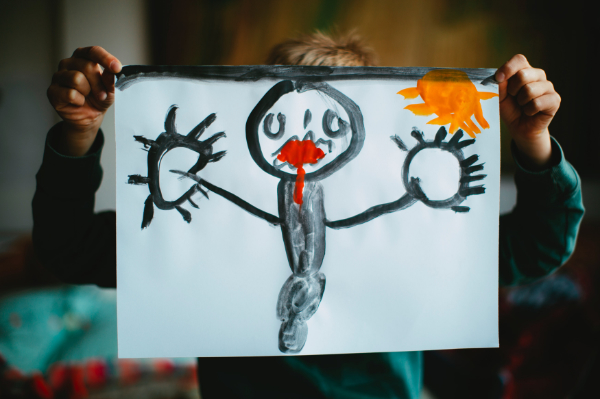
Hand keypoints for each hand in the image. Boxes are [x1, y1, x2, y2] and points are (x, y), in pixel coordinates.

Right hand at [47, 46, 121, 155]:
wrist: (88, 116)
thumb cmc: (97, 99)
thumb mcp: (110, 90)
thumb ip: (110, 80)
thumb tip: (112, 71)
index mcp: (83, 58)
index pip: (93, 51)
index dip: (105, 58)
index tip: (117, 68)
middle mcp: (69, 63)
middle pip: (87, 66)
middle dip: (98, 83)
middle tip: (101, 94)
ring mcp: (58, 76)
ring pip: (76, 78)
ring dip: (88, 91)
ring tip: (88, 97)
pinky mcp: (52, 91)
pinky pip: (70, 93)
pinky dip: (79, 100)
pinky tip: (78, 102)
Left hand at [495, 54, 559, 169]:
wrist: (520, 127)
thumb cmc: (510, 109)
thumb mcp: (500, 97)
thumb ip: (499, 86)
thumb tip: (499, 79)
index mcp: (524, 70)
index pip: (519, 59)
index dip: (508, 68)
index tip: (498, 79)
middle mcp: (538, 75)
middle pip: (523, 74)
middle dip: (512, 90)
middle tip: (513, 97)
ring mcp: (548, 87)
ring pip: (530, 89)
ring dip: (521, 101)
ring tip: (522, 106)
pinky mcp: (555, 100)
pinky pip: (537, 103)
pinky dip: (529, 110)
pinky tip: (530, 112)